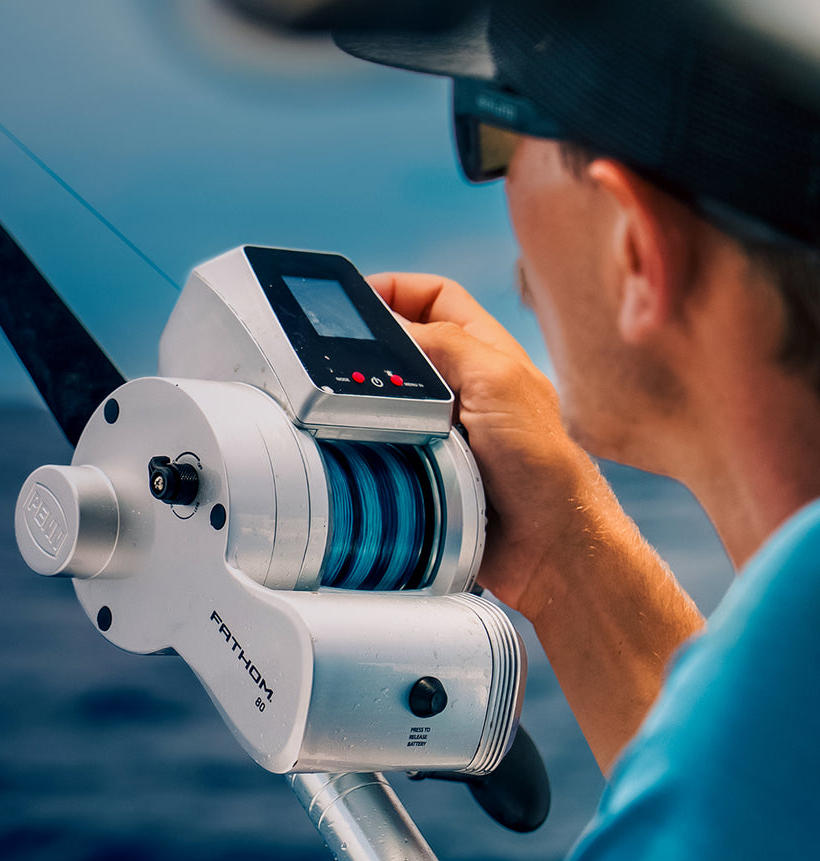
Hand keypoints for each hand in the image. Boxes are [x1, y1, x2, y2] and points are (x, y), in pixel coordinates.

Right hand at [369, 272, 594, 617]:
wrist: (545, 547)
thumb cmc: (541, 465)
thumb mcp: (495, 381)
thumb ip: (443, 343)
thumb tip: (387, 323)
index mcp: (485, 352)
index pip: (434, 297)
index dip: (395, 290)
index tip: (352, 302)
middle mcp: (463, 387)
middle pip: (402, 349)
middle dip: (370, 350)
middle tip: (338, 358)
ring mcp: (442, 430)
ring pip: (386, 400)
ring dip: (365, 402)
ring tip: (344, 405)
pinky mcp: (425, 470)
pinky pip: (383, 446)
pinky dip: (366, 443)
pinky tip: (356, 445)